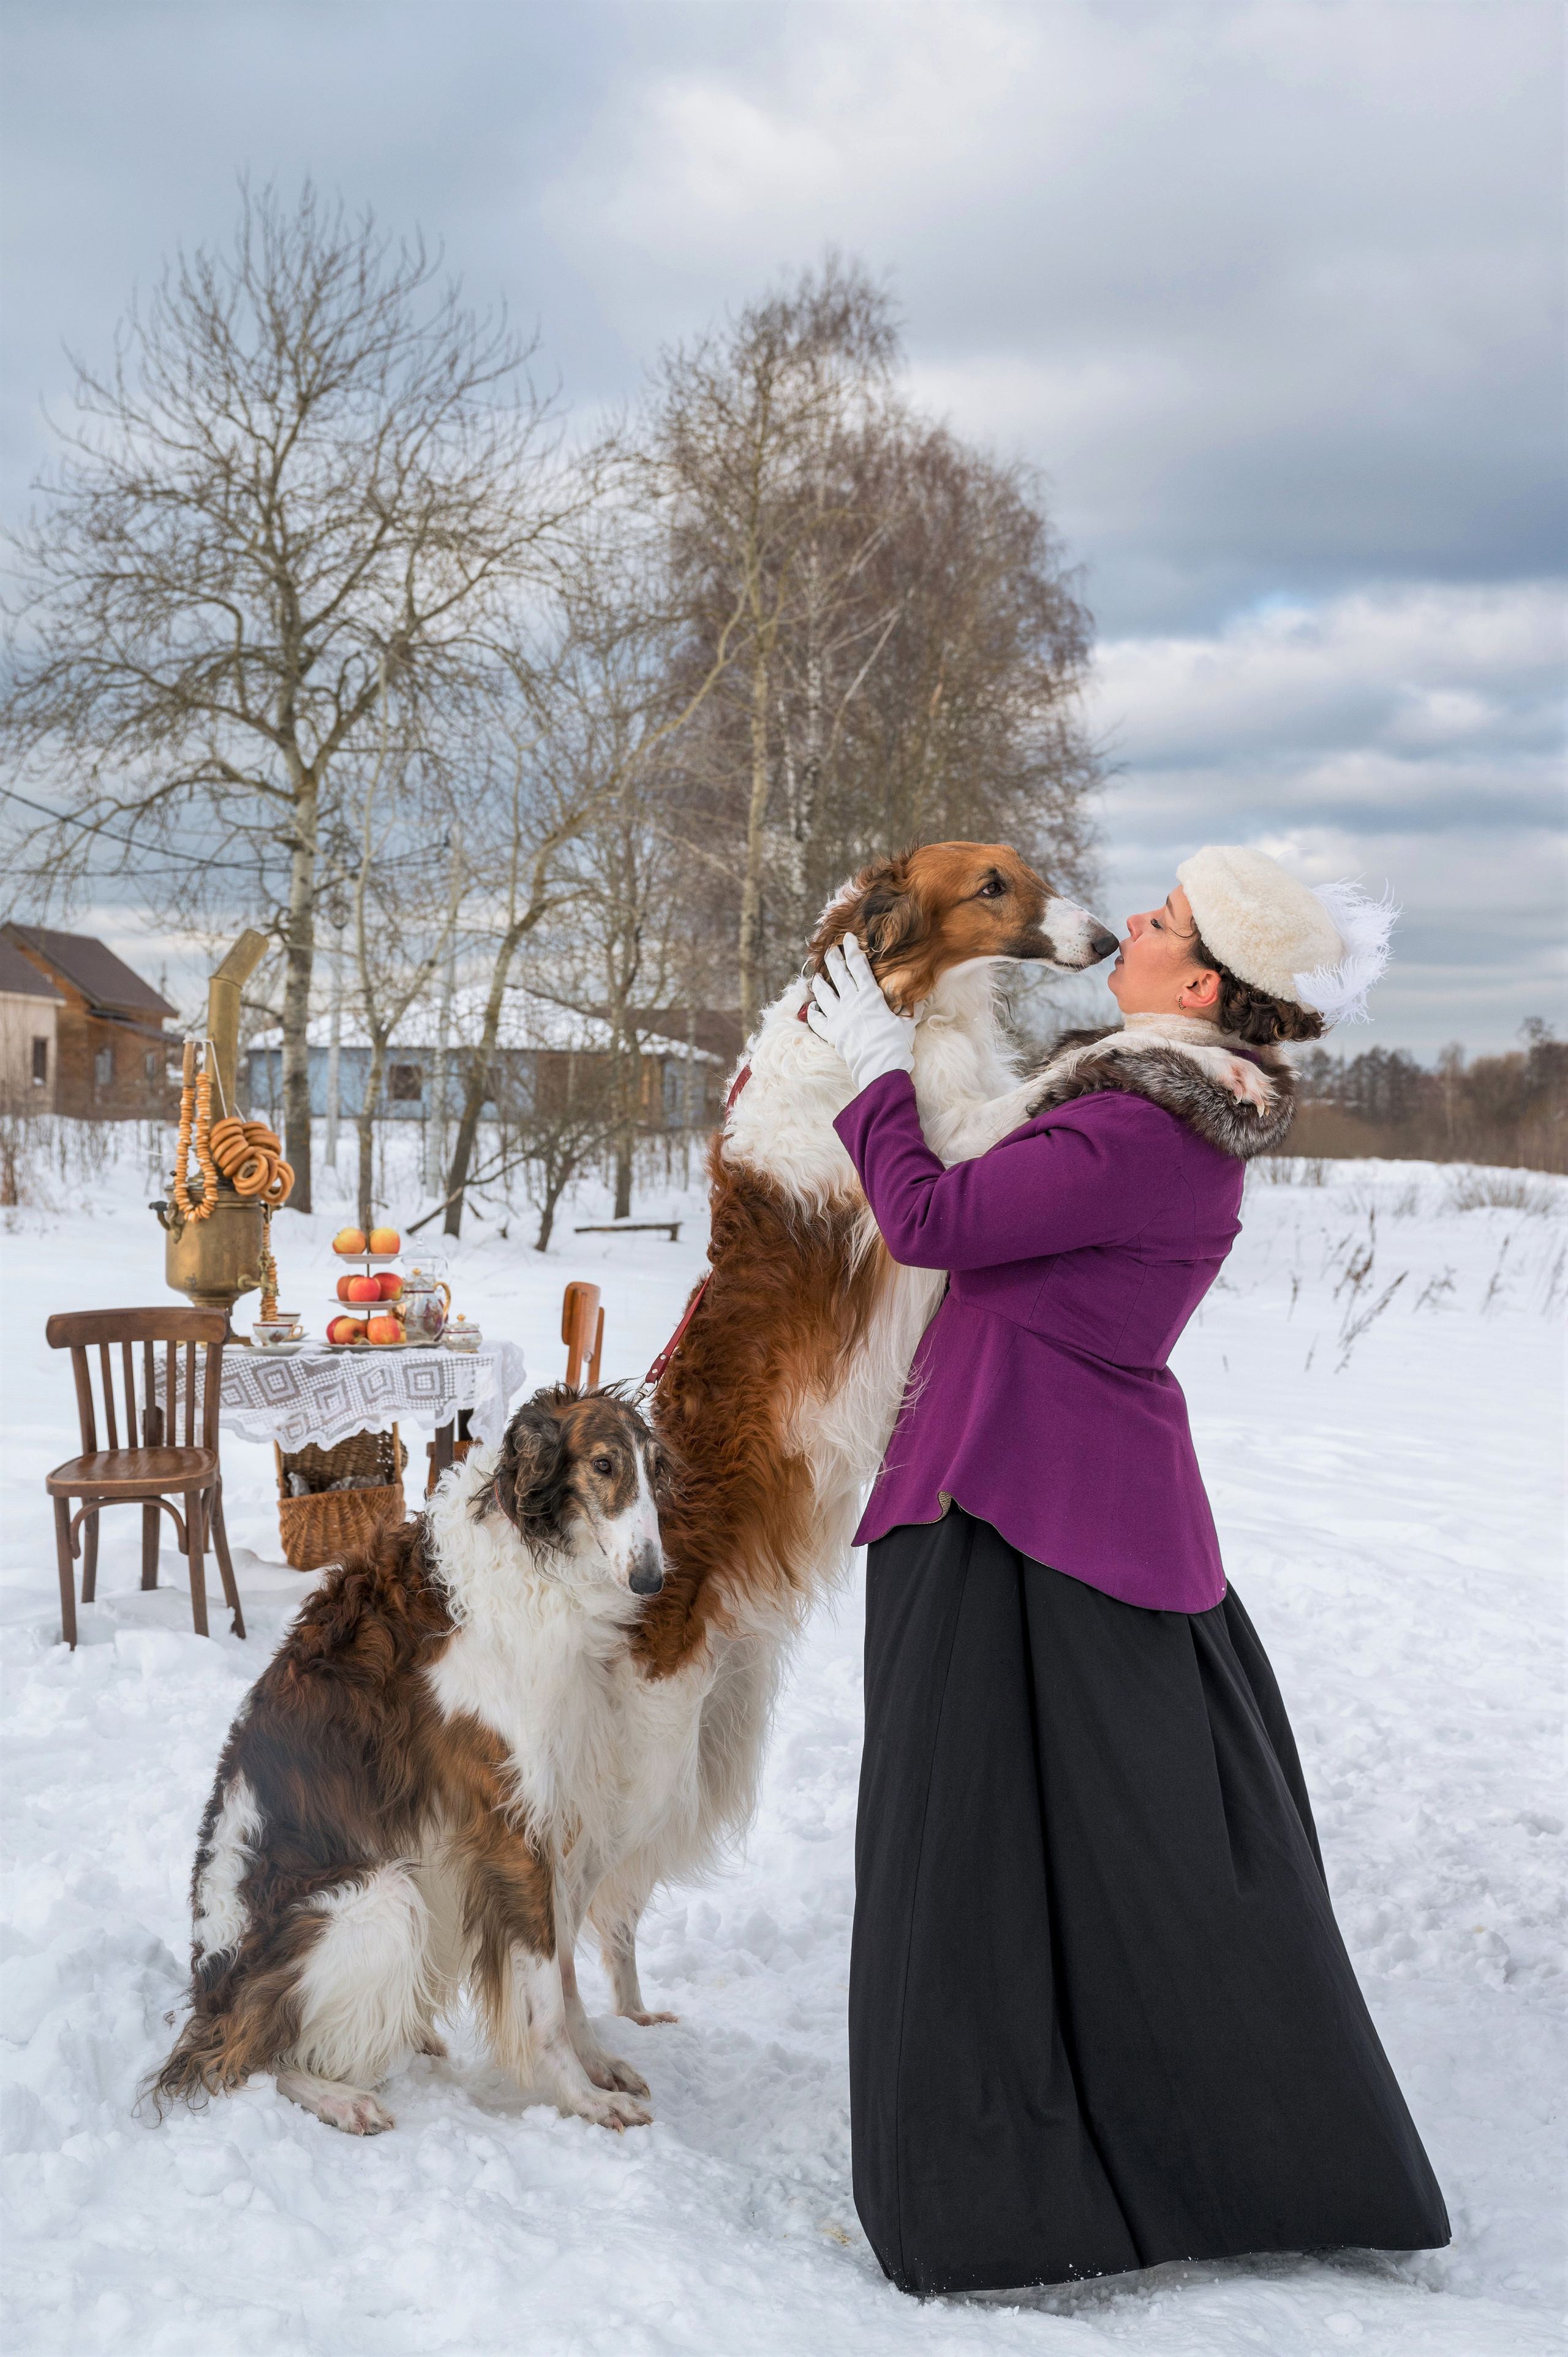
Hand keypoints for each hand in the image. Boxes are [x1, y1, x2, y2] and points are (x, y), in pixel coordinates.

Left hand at [805, 934, 916, 1091]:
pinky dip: (813, 1013)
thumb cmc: (897, 1043)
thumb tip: (921, 997)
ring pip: (824, 995)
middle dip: (833, 959)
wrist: (881, 1065)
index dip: (853, 950)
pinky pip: (818, 1020)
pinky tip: (811, 1007)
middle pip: (838, 975)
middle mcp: (851, 1002)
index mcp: (870, 996)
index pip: (858, 967)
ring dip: (819, 984)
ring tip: (816, 977)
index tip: (849, 938)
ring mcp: (839, 1017)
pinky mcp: (832, 1033)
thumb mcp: (907, 1022)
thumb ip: (911, 1008)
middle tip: (830, 950)